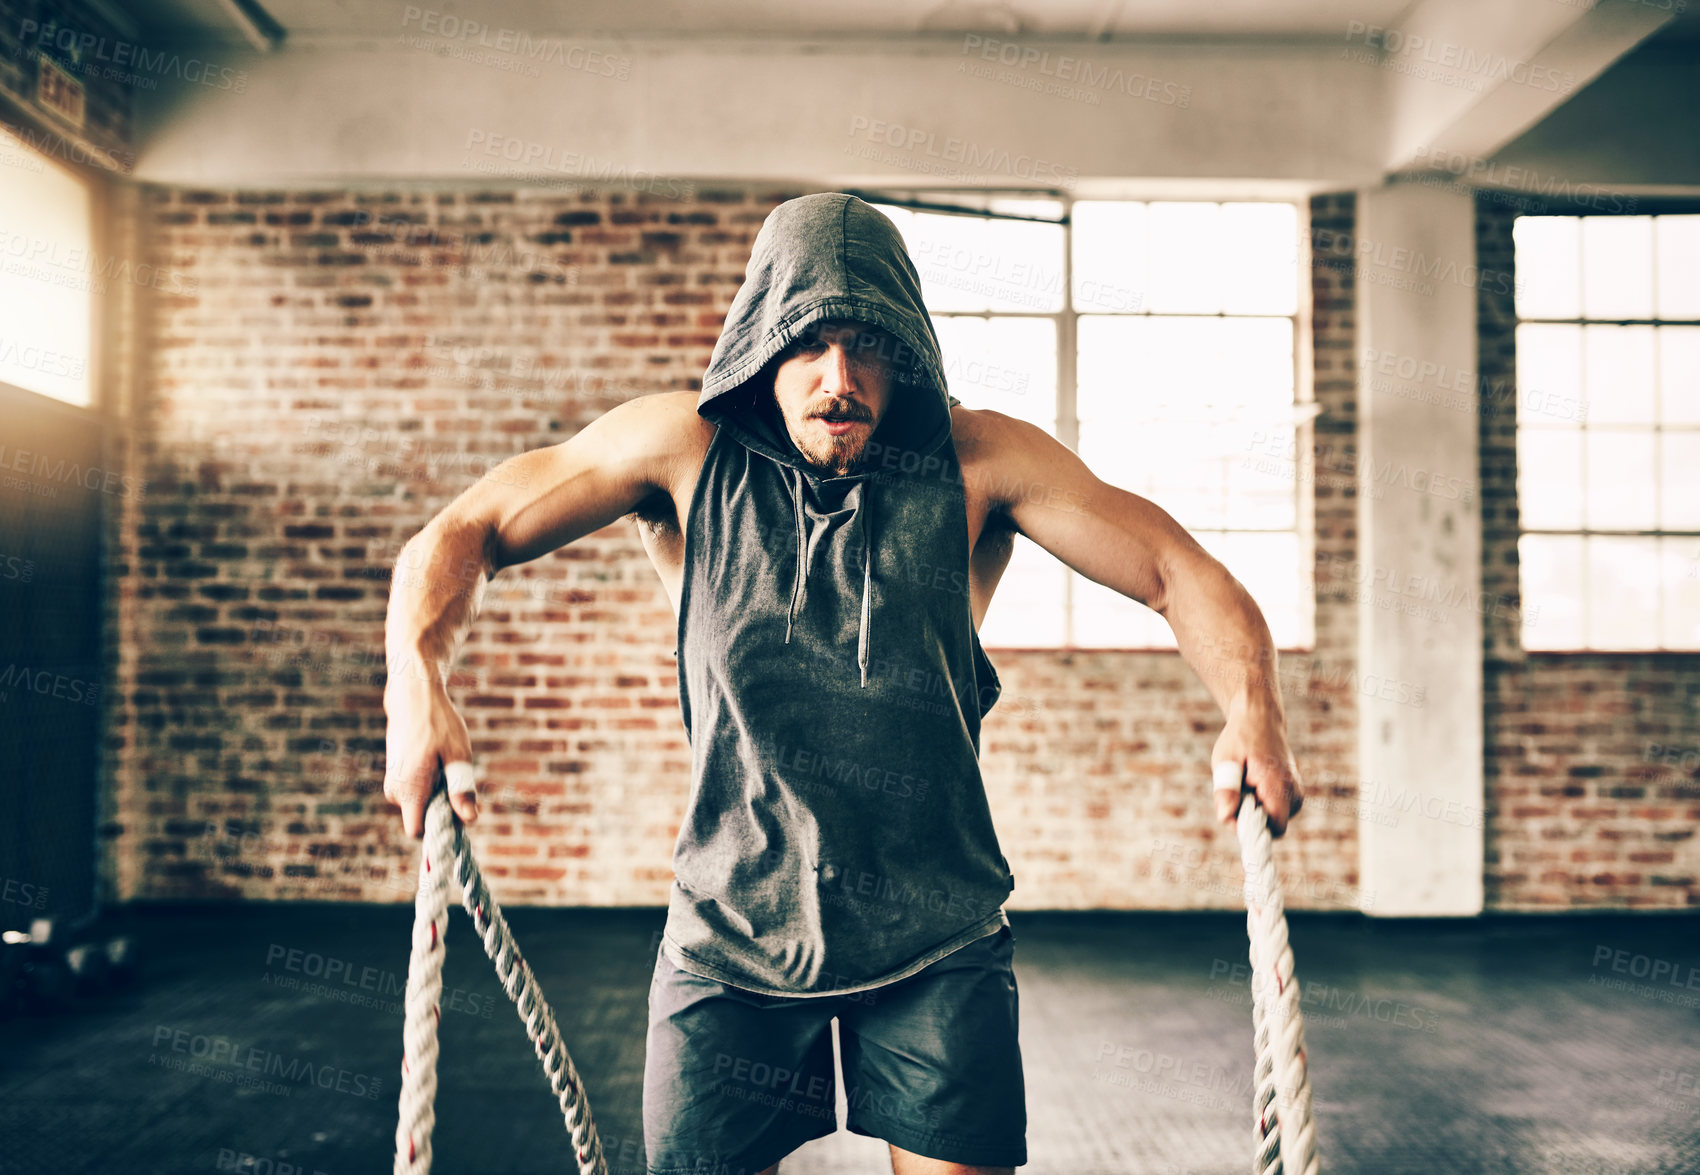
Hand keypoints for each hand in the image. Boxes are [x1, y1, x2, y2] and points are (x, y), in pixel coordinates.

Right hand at [383, 671, 478, 838]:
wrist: (412, 697)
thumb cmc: (437, 723)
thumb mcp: (458, 755)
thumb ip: (461, 789)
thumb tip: (470, 819)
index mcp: (410, 789)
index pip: (417, 832)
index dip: (438, 830)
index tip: (456, 817)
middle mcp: (396, 791)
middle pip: (422, 818)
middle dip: (441, 808)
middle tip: (456, 778)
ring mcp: (393, 783)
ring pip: (420, 804)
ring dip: (436, 793)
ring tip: (445, 764)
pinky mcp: (395, 775)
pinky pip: (415, 792)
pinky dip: (428, 784)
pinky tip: (435, 761)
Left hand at [1210, 706, 1303, 836]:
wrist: (1259, 719)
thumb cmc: (1240, 740)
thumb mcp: (1225, 762)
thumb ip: (1226, 791)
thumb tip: (1226, 818)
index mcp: (1279, 785)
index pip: (1276, 828)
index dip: (1253, 829)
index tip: (1234, 811)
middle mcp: (1294, 792)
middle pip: (1272, 826)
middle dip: (1251, 817)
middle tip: (1237, 790)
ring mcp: (1296, 792)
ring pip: (1272, 819)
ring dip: (1255, 809)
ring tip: (1246, 783)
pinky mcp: (1293, 792)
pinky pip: (1274, 809)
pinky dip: (1261, 802)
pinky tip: (1253, 783)